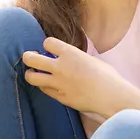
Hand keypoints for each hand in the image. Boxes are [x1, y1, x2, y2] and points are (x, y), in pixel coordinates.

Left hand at [22, 38, 137, 116]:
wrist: (111, 96)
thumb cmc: (107, 77)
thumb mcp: (92, 59)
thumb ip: (77, 57)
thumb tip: (70, 58)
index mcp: (70, 53)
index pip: (47, 43)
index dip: (47, 45)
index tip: (50, 48)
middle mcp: (60, 67)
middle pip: (32, 59)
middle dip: (28, 57)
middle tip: (29, 57)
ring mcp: (58, 83)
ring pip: (32, 77)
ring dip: (30, 74)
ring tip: (33, 74)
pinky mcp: (59, 96)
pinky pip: (44, 90)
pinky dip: (44, 87)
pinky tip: (48, 85)